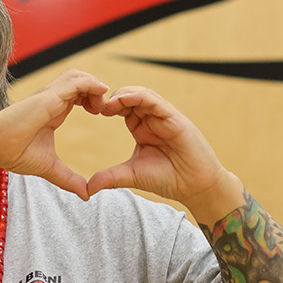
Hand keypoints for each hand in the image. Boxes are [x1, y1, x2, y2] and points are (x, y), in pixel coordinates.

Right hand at [0, 68, 111, 198]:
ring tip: (101, 106)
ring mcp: (50, 95)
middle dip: (98, 92)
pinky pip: (75, 82)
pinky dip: (92, 85)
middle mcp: (53, 99)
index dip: (94, 100)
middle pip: (82, 81)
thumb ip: (68, 179)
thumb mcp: (49, 167)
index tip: (102, 115)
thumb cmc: (13, 153)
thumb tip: (86, 195)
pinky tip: (101, 96)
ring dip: (95, 86)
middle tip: (104, 110)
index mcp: (54, 110)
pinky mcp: (48, 96)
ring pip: (79, 76)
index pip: (79, 93)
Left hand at [85, 86, 242, 218]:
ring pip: (144, 95)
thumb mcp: (132, 175)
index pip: (124, 109)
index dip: (109, 107)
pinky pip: (157, 102)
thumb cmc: (168, 179)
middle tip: (98, 103)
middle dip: (115, 97)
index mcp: (143, 128)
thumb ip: (111, 177)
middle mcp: (154, 120)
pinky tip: (126, 98)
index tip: (94, 110)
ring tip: (110, 100)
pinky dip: (141, 97)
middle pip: (132, 97)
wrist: (195, 187)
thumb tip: (88, 188)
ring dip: (126, 94)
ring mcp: (166, 118)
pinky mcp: (176, 120)